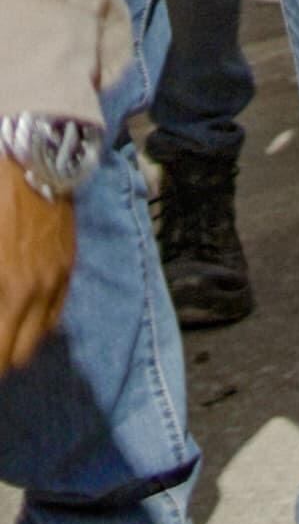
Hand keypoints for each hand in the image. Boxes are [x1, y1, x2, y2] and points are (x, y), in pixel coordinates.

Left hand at [0, 168, 73, 374]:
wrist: (34, 162)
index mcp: (7, 290)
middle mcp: (35, 293)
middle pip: (17, 355)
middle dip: (1, 360)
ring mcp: (56, 281)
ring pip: (38, 338)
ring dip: (17, 346)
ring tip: (1, 343)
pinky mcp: (67, 267)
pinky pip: (55, 314)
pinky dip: (36, 326)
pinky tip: (20, 320)